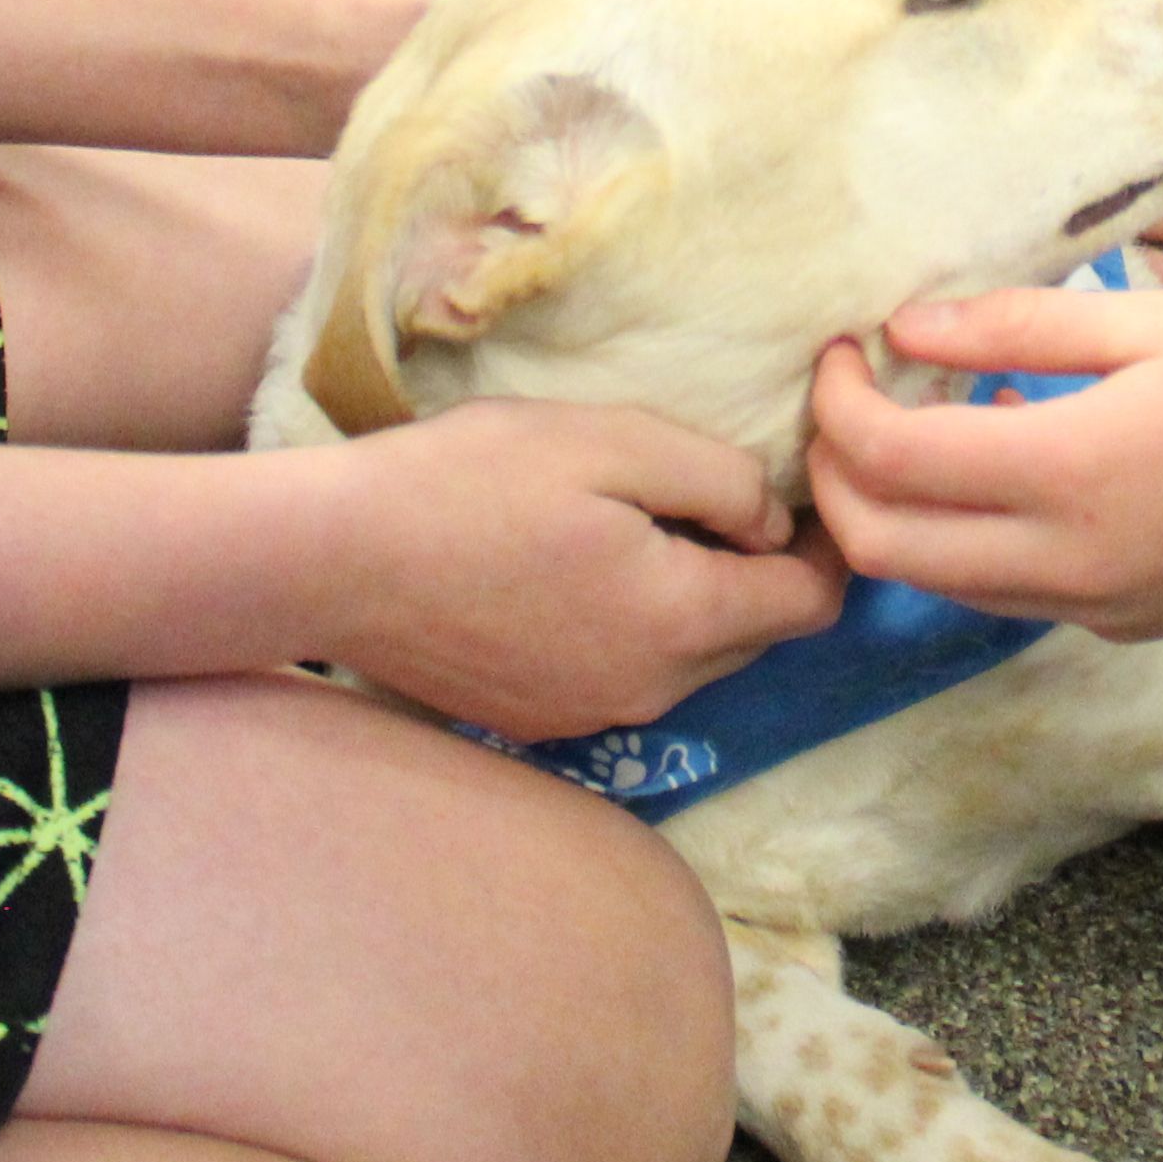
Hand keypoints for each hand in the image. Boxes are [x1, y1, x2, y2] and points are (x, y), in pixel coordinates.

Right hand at [302, 398, 843, 736]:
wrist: (333, 560)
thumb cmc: (472, 481)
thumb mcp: (611, 442)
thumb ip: (717, 479)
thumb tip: (769, 523)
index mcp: (680, 621)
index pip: (812, 604)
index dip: (829, 543)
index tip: (809, 486)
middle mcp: (650, 690)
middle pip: (758, 636)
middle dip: (766, 571)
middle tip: (731, 493)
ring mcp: (591, 715)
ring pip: (694, 660)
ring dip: (701, 599)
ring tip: (655, 522)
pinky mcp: (541, 720)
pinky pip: (631, 674)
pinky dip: (641, 626)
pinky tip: (588, 566)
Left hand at [806, 286, 1162, 634]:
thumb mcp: (1153, 317)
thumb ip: (1018, 323)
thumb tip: (907, 325)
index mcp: (1066, 471)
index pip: (886, 461)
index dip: (837, 402)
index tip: (844, 348)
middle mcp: (1063, 561)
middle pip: (880, 547)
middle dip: (833, 473)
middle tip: (849, 396)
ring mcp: (1090, 606)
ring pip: (933, 580)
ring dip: (894, 509)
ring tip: (925, 416)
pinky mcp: (1118, 623)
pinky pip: (1001, 589)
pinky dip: (964, 533)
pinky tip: (1010, 453)